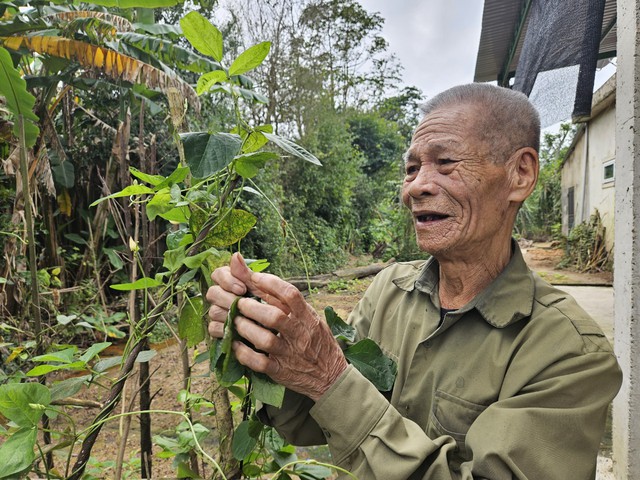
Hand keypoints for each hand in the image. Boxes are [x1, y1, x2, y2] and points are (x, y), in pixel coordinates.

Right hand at [206, 252, 287, 338]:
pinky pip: (213, 328)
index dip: (227, 280)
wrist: (284, 334)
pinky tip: (237, 332)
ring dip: (227, 314)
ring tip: (243, 320)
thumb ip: (248, 275)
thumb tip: (235, 255)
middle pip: (212, 292)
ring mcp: (221, 314)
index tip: (242, 289)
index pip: (218, 274)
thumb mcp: (266, 291)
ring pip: (213, 311)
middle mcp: (224, 297)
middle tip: (241, 305)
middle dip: (227, 298)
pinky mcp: (221, 332)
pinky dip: (224, 330)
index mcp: (233, 282)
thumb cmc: (276, 309)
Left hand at [206, 253, 347, 400]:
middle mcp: (301, 334)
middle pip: (274, 316)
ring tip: (236, 321)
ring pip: (265, 340)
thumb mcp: (310, 318)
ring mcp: (290, 354)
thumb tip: (261, 280)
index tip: (255, 278)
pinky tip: (235, 344)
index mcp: (308, 317)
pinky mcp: (281, 372)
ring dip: (246, 328)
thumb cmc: (316, 341)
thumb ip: (289, 303)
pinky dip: (244, 353)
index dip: (270, 283)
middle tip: (239, 302)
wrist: (331, 375)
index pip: (290, 294)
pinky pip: (259, 363)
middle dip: (252, 307)